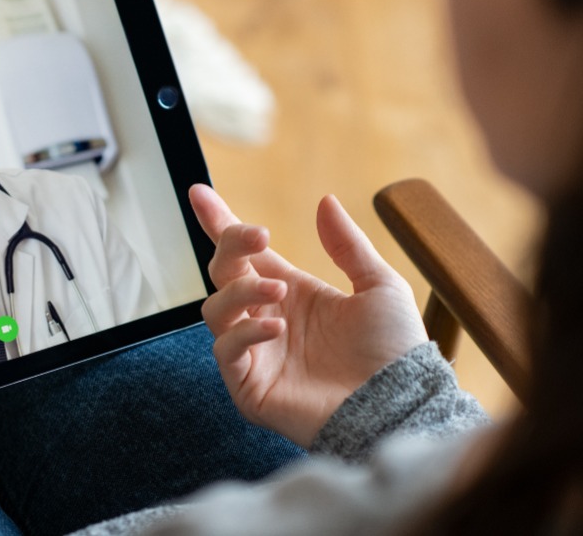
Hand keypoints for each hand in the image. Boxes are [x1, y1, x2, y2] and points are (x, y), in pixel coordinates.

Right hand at [189, 184, 426, 446]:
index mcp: (292, 293)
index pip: (245, 254)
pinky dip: (244, 333)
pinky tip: (276, 328)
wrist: (399, 406)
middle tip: (257, 236)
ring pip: (216, 309)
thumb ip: (348, 245)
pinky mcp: (248, 385)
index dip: (219, 223)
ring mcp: (255, 352)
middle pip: (223, 273)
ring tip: (278, 292)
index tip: (199, 192)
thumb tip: (324, 201)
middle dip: (231, 247)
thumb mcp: (379, 287)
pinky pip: (226, 350)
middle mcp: (266, 318)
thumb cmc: (395, 353)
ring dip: (241, 292)